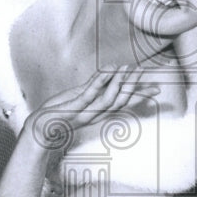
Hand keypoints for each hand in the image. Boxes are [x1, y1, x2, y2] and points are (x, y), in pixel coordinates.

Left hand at [26, 66, 159, 151]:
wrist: (40, 128)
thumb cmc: (58, 113)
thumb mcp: (79, 98)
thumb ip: (93, 89)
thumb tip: (107, 79)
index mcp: (98, 112)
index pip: (123, 103)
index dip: (139, 96)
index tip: (156, 89)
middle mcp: (95, 114)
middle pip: (121, 101)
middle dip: (134, 87)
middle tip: (144, 72)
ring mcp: (85, 112)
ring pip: (108, 99)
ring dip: (119, 83)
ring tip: (127, 68)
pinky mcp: (73, 108)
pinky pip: (89, 94)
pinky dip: (99, 81)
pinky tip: (107, 70)